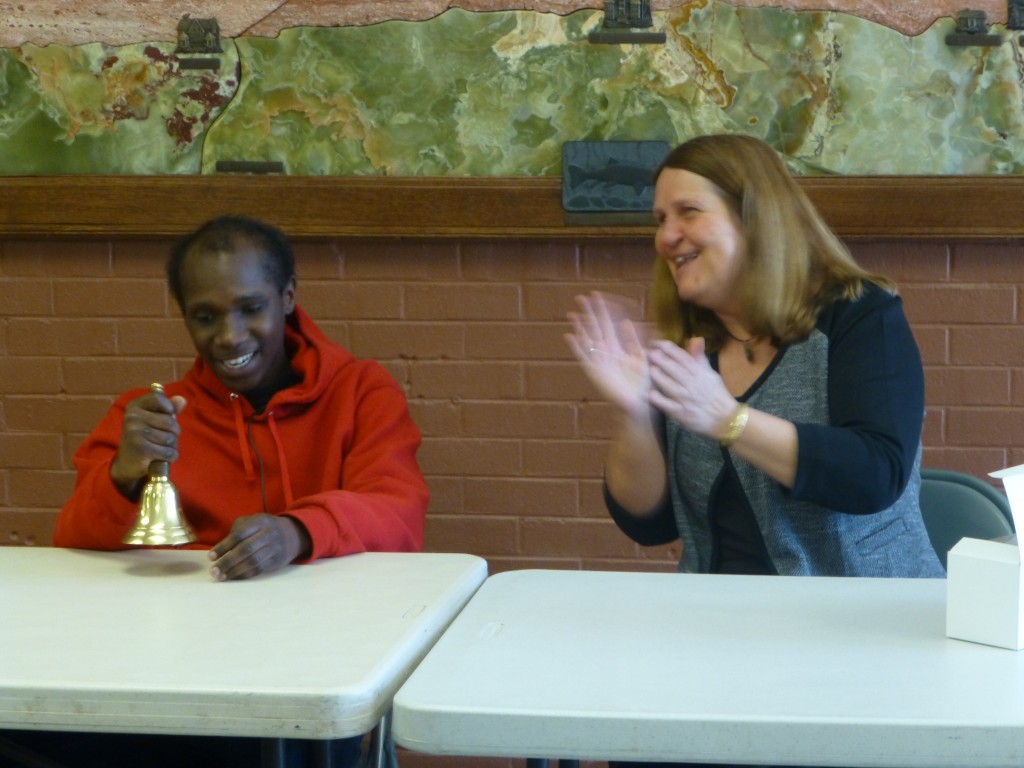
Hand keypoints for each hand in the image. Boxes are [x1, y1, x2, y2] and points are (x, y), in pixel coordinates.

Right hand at [110, 389, 186, 498]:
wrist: (127, 464)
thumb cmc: (144, 438)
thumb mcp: (153, 420)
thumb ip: (168, 409)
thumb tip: (182, 400)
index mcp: (134, 407)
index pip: (157, 397)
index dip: (169, 407)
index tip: (169, 414)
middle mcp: (132, 418)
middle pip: (170, 421)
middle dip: (174, 432)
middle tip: (164, 438)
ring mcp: (135, 433)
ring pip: (171, 438)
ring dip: (172, 446)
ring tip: (161, 448)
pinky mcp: (141, 450)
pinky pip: (169, 452)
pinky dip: (171, 457)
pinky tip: (161, 458)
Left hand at [208, 514, 311, 580]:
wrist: (293, 534)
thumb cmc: (264, 528)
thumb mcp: (253, 521)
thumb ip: (238, 529)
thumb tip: (222, 548)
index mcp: (260, 521)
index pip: (239, 534)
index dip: (224, 546)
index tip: (211, 557)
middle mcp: (269, 534)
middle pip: (246, 549)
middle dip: (227, 561)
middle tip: (214, 571)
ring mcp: (275, 548)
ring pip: (253, 562)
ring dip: (235, 571)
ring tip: (221, 577)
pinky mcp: (278, 561)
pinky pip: (259, 569)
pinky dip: (245, 575)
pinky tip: (234, 577)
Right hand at [565, 292, 651, 420]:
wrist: (639, 403)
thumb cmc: (643, 383)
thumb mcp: (640, 357)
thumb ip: (633, 340)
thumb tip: (626, 321)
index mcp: (617, 346)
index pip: (608, 323)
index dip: (602, 310)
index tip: (596, 295)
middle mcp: (606, 351)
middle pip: (595, 327)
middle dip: (588, 313)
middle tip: (580, 297)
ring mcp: (599, 361)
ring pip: (587, 339)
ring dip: (579, 327)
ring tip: (572, 313)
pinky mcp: (595, 372)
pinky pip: (584, 356)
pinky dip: (577, 346)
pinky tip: (569, 336)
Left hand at [647, 338, 737, 438]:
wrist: (725, 419)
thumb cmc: (716, 394)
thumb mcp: (711, 374)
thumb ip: (700, 358)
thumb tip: (696, 339)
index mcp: (700, 373)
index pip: (683, 358)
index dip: (670, 349)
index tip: (656, 343)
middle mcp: (693, 385)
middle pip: (676, 370)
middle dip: (662, 360)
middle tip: (649, 353)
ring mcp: (687, 399)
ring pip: (671, 386)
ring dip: (660, 377)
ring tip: (650, 369)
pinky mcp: (682, 413)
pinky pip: (669, 406)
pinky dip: (660, 400)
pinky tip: (651, 394)